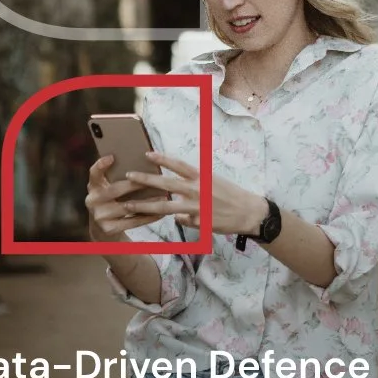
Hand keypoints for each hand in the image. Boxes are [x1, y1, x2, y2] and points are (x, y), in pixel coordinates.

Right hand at [85, 155, 170, 239]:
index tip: (112, 157)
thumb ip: (115, 176)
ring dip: (148, 202)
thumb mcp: (107, 188)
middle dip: (137, 184)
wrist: (102, 229)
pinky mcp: (109, 229)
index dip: (100, 165)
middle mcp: (92, 200)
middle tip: (155, 178)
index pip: (93, 173)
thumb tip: (142, 160)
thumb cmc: (111, 201)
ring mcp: (100, 216)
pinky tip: (161, 212)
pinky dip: (148, 217)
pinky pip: (133, 221)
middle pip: (115, 189)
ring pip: (128, 206)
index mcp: (93, 186)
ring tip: (164, 196)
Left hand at [123, 151, 266, 234]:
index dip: (162, 159)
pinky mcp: (197, 222)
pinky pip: (181, 221)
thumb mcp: (214, 181)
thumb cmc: (232, 194)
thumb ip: (194, 182)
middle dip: (145, 179)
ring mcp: (195, 208)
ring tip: (128, 205)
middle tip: (128, 176)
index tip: (147, 154)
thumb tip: (178, 188)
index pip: (178, 165)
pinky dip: (179, 219)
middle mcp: (196, 190)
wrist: (248, 212)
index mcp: (201, 177)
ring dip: (144, 206)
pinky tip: (180, 219)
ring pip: (164, 207)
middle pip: (165, 184)